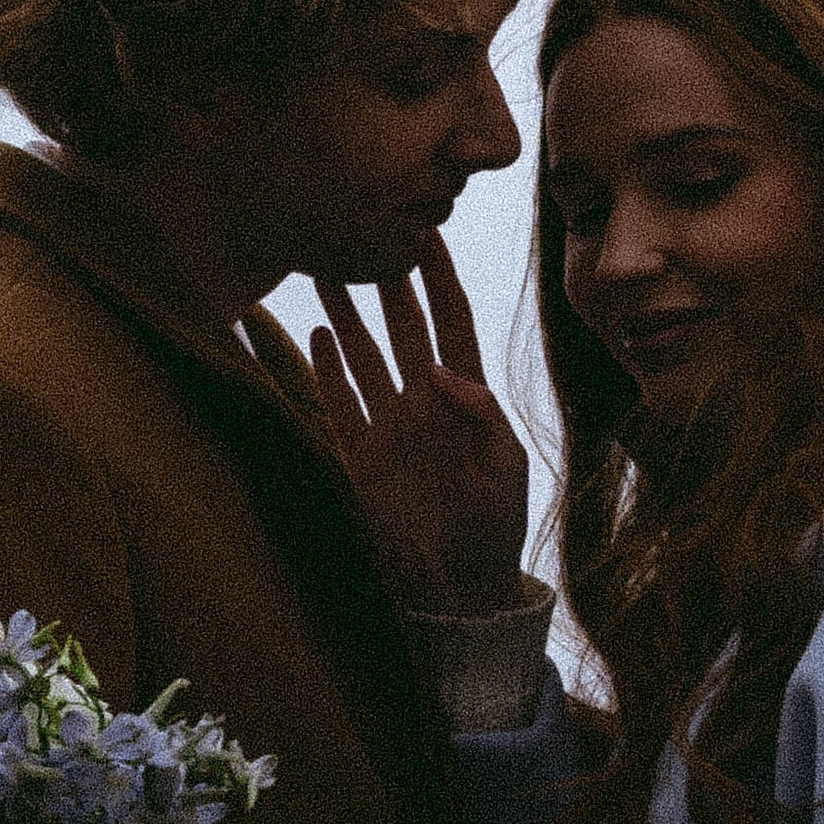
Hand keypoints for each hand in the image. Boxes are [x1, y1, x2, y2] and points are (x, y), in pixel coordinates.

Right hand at [309, 233, 534, 614]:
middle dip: (387, 281)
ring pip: (364, 355)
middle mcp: (424, 402)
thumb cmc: (494, 528)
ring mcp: (389, 426)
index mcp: (467, 398)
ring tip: (327, 269)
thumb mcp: (505, 467)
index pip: (452, 322)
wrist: (458, 589)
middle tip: (368, 233)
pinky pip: (338, 401)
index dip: (440, 279)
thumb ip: (480, 414)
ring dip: (348, 313)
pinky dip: (327, 367)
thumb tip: (439, 368)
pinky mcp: (359, 456)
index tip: (427, 234)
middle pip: (402, 327)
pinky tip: (318, 332)